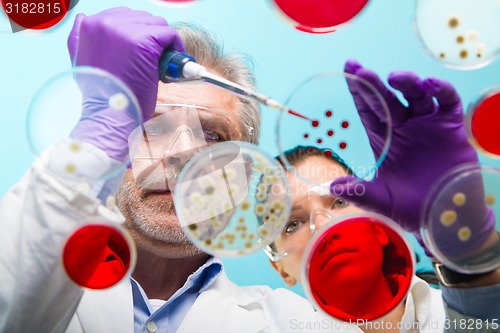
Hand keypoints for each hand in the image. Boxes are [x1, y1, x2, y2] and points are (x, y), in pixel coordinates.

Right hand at [68, 7, 184, 160]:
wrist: (109, 112)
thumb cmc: (99, 93)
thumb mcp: (80, 59)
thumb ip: (79, 36)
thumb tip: (83, 17)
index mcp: (90, 24)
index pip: (123, 15)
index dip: (138, 32)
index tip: (145, 50)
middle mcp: (105, 22)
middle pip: (143, 18)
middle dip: (152, 37)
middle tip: (155, 59)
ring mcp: (125, 31)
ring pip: (158, 25)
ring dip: (164, 43)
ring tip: (163, 62)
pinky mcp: (144, 42)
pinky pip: (169, 35)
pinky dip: (175, 47)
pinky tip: (172, 63)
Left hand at [330, 60, 478, 235]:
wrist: (446, 216)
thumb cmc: (412, 208)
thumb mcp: (383, 200)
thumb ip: (360, 192)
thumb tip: (331, 188)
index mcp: (384, 138)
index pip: (367, 110)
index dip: (358, 91)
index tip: (348, 69)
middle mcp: (403, 127)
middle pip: (387, 99)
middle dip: (374, 84)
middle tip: (361, 70)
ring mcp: (427, 124)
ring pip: (416, 95)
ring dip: (406, 83)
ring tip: (395, 77)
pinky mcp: (450, 126)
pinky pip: (447, 102)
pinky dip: (441, 90)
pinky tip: (429, 85)